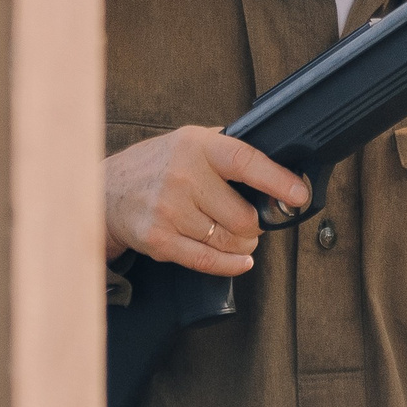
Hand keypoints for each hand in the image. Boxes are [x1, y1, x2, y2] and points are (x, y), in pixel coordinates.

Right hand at [104, 126, 310, 274]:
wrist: (108, 190)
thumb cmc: (159, 166)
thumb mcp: (191, 142)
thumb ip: (230, 151)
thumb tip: (280, 173)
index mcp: (196, 147)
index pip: (245, 162)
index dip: (277, 180)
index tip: (299, 194)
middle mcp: (182, 177)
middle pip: (243, 217)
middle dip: (254, 225)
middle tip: (248, 221)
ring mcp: (169, 210)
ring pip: (229, 242)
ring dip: (240, 244)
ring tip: (231, 233)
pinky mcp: (159, 239)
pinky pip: (208, 261)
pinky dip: (231, 264)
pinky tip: (240, 261)